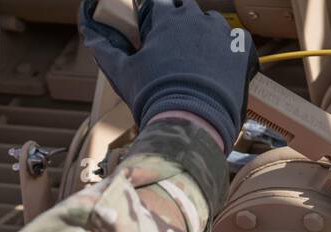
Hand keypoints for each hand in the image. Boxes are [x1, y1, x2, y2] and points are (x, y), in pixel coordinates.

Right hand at [79, 0, 258, 152]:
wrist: (191, 122)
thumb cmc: (154, 96)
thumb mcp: (122, 73)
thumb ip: (106, 50)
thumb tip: (90, 37)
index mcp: (166, 18)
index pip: (158, 4)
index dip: (153, 19)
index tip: (151, 35)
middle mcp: (195, 18)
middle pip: (186, 8)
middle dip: (179, 23)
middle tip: (173, 50)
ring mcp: (220, 32)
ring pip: (211, 22)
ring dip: (203, 34)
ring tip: (196, 61)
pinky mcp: (240, 50)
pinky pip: (236, 40)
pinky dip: (228, 49)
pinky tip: (219, 66)